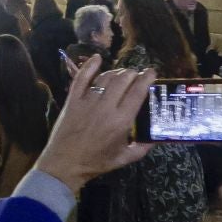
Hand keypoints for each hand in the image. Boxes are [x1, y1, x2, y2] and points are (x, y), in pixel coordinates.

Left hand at [33, 54, 155, 191]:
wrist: (65, 164)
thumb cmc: (96, 162)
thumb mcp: (124, 158)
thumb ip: (142, 148)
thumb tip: (156, 138)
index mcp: (121, 121)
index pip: (138, 92)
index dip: (146, 79)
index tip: (151, 73)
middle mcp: (106, 107)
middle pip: (123, 80)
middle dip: (133, 73)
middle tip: (137, 75)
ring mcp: (88, 101)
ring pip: (106, 77)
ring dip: (117, 72)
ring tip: (123, 74)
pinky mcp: (73, 100)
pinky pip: (81, 78)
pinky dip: (89, 66)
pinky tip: (97, 58)